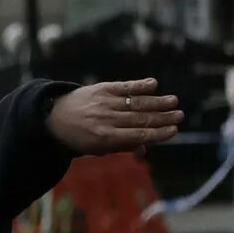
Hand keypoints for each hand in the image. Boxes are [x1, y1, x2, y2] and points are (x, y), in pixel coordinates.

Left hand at [46, 78, 183, 155]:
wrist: (53, 117)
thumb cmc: (80, 137)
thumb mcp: (98, 148)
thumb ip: (122, 146)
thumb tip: (145, 147)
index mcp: (106, 138)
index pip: (138, 135)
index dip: (158, 133)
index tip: (174, 130)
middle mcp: (106, 120)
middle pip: (140, 118)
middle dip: (162, 117)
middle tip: (180, 115)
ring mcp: (103, 103)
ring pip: (134, 102)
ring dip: (156, 101)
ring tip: (174, 101)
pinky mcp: (100, 88)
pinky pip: (122, 86)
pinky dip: (138, 85)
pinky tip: (153, 84)